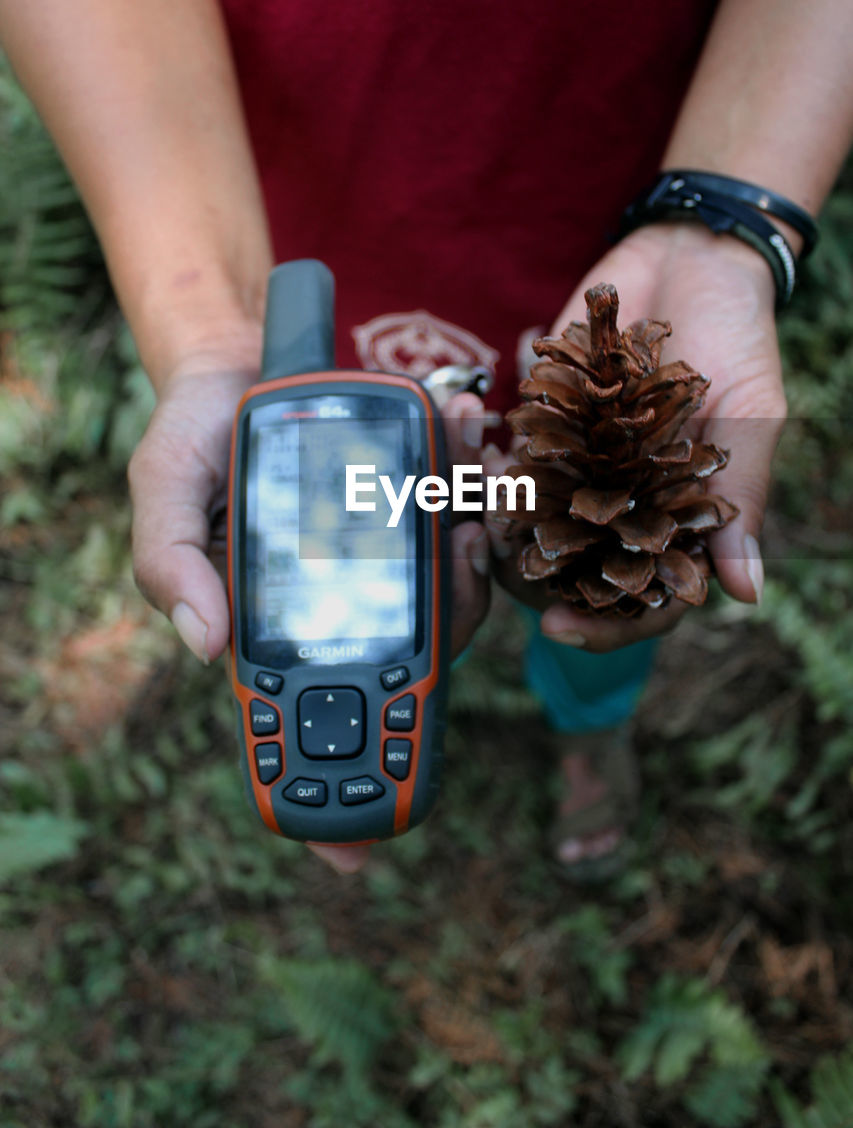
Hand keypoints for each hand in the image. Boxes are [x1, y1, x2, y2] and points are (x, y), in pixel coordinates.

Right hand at [127, 353, 490, 874]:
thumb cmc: (197, 437)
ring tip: (471, 508)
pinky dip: (476, 502)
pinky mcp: (414, 510)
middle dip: (436, 653)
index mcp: (275, 620)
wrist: (243, 364)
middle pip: (401, 665)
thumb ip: (171, 560)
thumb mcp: (164, 487)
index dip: (328, 790)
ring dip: (471, 561)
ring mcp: (382, 558)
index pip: (300, 719)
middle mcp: (340, 601)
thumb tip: (205, 645)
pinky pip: (461, 529)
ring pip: (447, 598)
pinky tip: (473, 461)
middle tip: (452, 584)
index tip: (359, 854)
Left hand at [487, 222, 785, 651]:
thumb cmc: (736, 334)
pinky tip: (470, 432)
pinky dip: (479, 456)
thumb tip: (745, 595)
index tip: (557, 625)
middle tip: (498, 555)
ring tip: (479, 492)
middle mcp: (621, 505)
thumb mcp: (750, 414)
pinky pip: (502, 458)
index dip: (603, 625)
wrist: (688, 255)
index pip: (640, 600)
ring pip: (524, 523)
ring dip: (493, 516)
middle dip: (529, 574)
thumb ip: (737, 498)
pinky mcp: (543, 423)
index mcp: (675, 520)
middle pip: (569, 573)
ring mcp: (577, 468)